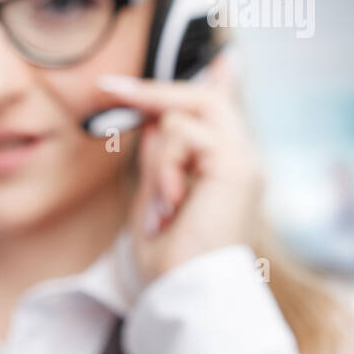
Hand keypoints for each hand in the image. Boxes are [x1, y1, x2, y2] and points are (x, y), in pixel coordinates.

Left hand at [96, 54, 263, 284]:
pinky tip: (173, 204)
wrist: (189, 293)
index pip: (225, 113)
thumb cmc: (171, 261)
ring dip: (158, 156)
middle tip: (109, 88)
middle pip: (202, 100)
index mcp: (225, 169)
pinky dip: (166, 168)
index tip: (226, 61)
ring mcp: (244, 161)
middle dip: (153, 93)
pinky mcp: (238, 167)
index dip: (221, 83)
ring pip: (187, 114)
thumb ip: (159, 160)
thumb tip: (152, 125)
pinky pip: (185, 136)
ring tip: (164, 203)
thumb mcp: (155, 198)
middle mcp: (241, 161)